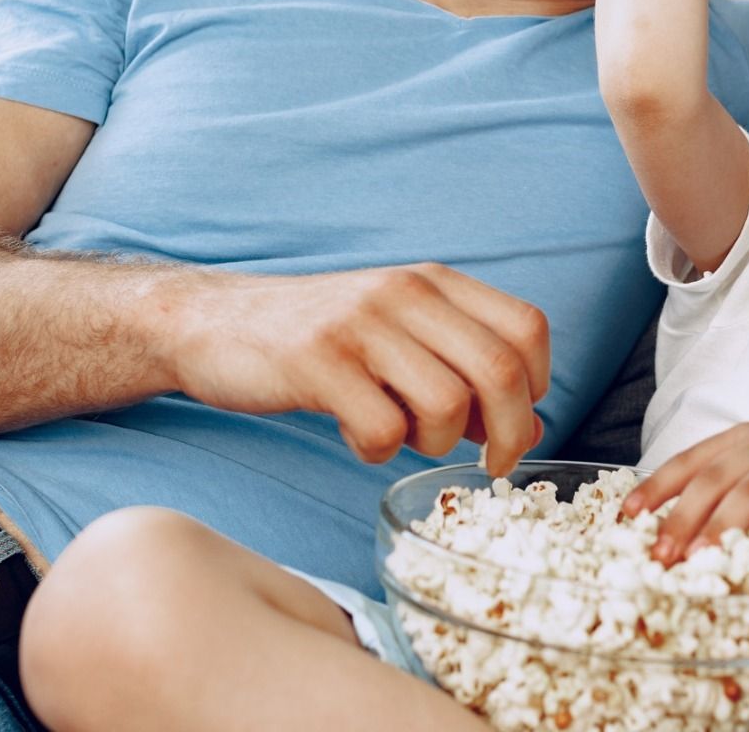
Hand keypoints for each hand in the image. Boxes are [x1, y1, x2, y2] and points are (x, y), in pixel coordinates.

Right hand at [164, 263, 549, 475]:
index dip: (536, 387)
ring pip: (448, 405)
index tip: (512, 423)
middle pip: (500, 370)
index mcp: (434, 282)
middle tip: (490, 465)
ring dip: (435, 442)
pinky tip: (355, 435)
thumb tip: (529, 428)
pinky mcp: (317, 362)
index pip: (527, 329)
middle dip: (509, 434)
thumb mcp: (398, 337)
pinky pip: (382, 429)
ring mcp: (360, 324)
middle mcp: (405, 292)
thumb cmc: (318, 340)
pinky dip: (377, 450)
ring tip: (400, 433)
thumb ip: (461, 372)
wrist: (212, 322)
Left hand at [622, 418, 748, 563]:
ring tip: (701, 557)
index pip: (687, 462)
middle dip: (681, 518)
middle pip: (712, 481)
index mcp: (736, 441)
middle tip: (659, 554)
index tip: (628, 515)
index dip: (655, 487)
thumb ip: (722, 482)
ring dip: (723, 526)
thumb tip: (672, 525)